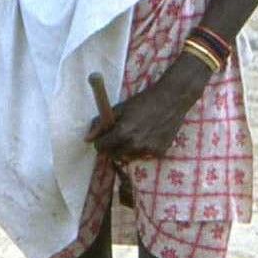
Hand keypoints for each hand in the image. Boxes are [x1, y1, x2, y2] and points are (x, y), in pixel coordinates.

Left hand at [85, 58, 209, 159]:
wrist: (171, 100)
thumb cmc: (142, 102)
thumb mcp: (119, 109)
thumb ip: (101, 124)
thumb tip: (87, 138)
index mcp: (123, 132)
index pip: (102, 147)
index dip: (99, 142)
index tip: (102, 138)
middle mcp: (135, 145)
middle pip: (114, 155)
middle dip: (111, 147)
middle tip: (116, 137)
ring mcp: (149, 150)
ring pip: (128, 157)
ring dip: (126, 149)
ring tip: (133, 134)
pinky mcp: (160, 152)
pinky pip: (143, 155)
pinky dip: (141, 149)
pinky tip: (146, 136)